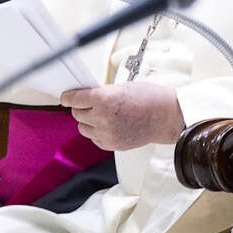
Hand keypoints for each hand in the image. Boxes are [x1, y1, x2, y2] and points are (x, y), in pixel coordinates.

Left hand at [61, 82, 185, 150]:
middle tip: (91, 104)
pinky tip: (109, 125)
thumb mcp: (122, 87)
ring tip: (102, 115)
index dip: (68, 97)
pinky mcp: (112, 144)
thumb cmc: (149, 98)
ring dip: (88, 121)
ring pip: (83, 128)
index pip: (74, 99)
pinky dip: (97, 132)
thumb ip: (102, 93)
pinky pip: (94, 138)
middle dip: (82, 107)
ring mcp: (106, 133)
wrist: (165, 116)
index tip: (66, 97)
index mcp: (104, 99)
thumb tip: (87, 97)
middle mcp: (102, 118)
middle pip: (77, 114)